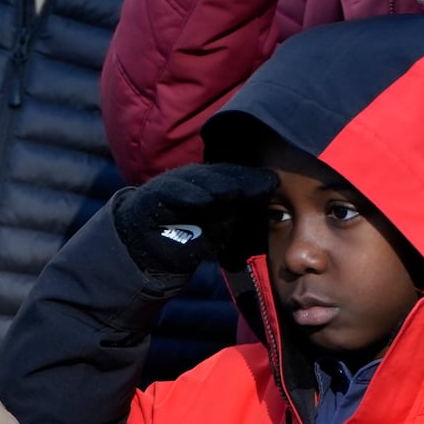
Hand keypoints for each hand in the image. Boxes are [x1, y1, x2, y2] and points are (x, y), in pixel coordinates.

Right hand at [112, 164, 279, 276]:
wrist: (149, 248)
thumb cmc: (191, 236)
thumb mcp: (222, 226)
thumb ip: (240, 215)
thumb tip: (272, 209)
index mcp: (213, 183)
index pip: (236, 177)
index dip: (254, 179)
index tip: (275, 183)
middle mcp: (194, 179)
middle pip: (221, 175)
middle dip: (242, 179)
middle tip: (263, 183)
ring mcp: (173, 184)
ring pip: (197, 180)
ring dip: (217, 185)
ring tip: (234, 192)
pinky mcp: (153, 196)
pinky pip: (171, 192)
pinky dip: (186, 196)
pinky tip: (202, 200)